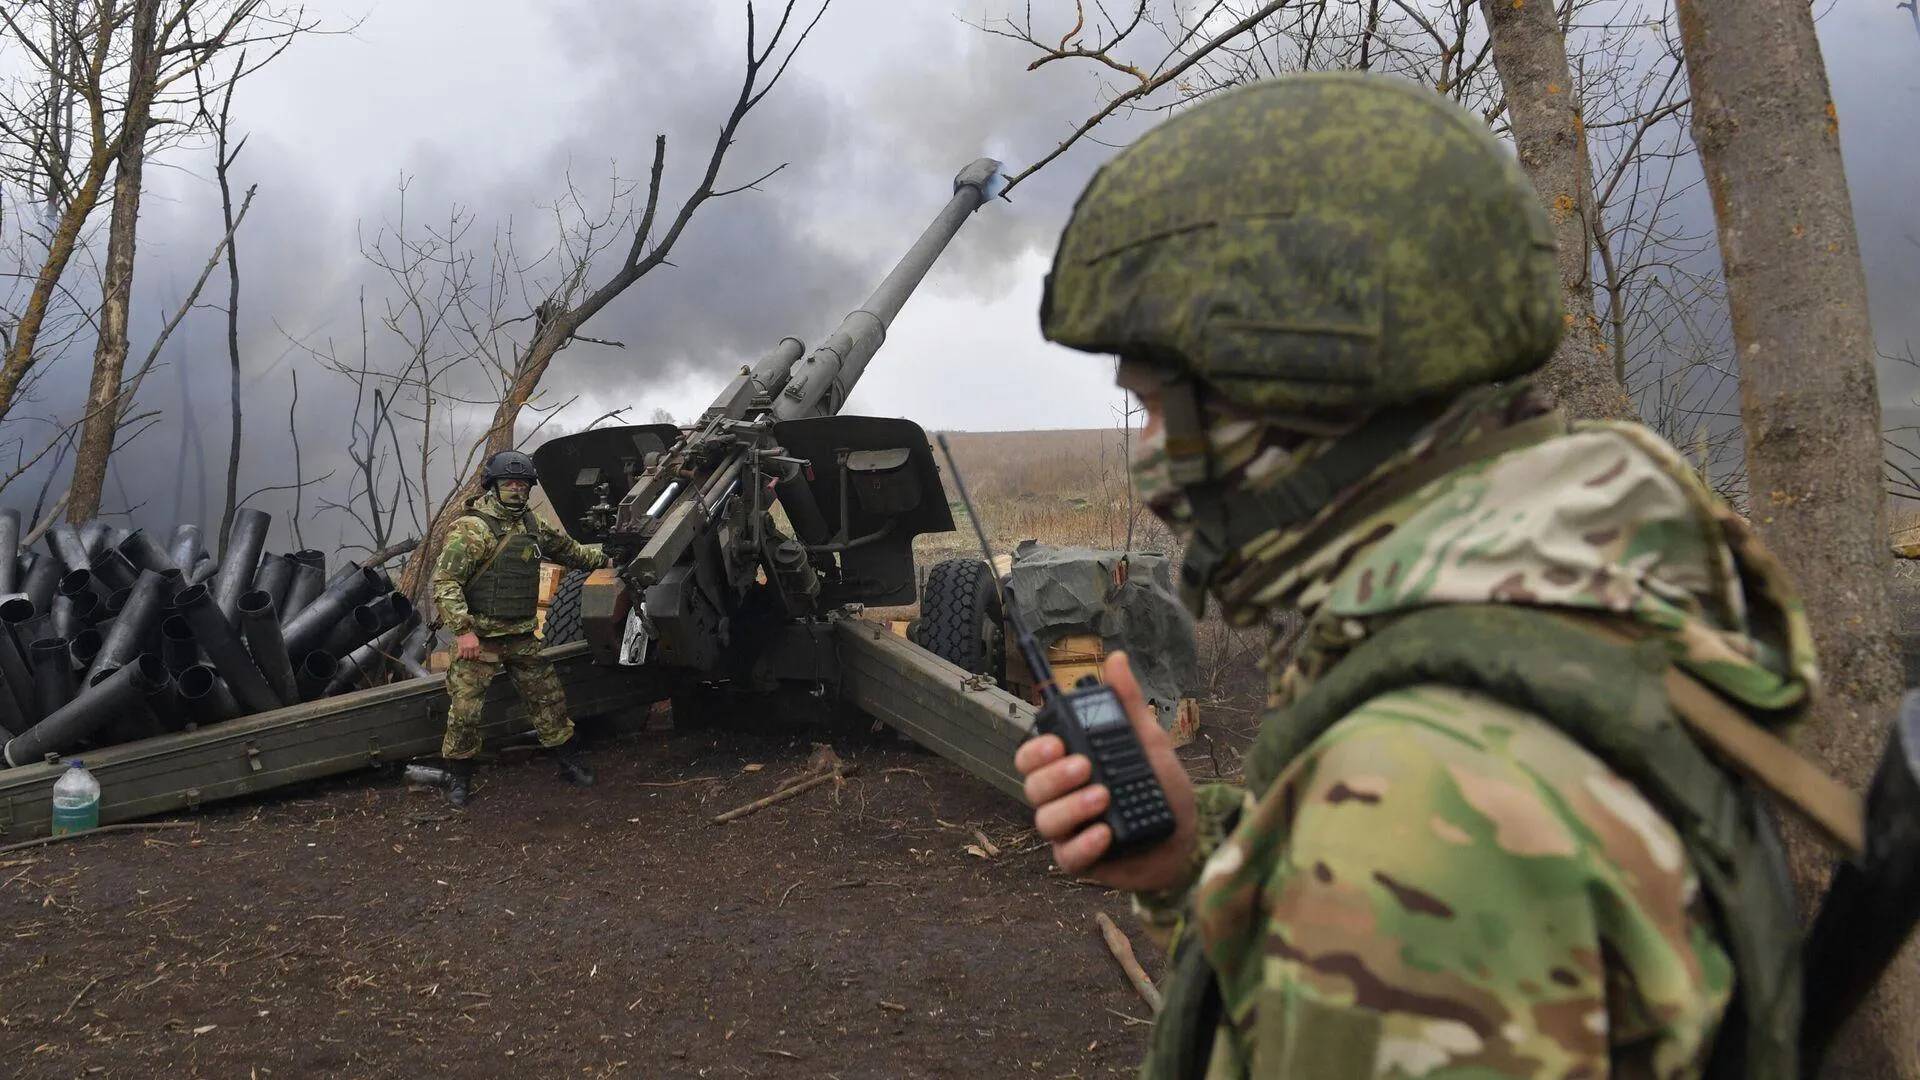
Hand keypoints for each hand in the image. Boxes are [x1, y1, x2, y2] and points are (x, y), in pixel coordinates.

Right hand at [456, 632, 481, 660]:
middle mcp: (471, 648)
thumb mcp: (476, 641)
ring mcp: (465, 648)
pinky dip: (459, 657)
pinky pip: (459, 655)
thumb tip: (477, 654)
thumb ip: (476, 647)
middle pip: (470, 657)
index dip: (475, 658)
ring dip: (465, 658)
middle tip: (469, 659)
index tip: (474, 659)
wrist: (464, 631)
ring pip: (465, 657)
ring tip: (465, 658)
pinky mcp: (460, 648)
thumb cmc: (471, 636)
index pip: (476, 655)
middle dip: (470, 659)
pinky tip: (458, 658)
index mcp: (476, 646)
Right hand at [1014, 650, 1198, 891]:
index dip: (1036, 749)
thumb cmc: (1161, 788)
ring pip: (1046, 821)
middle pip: (1032, 787)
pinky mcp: (1082, 861)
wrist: (1189, 836)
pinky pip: (1068, 857)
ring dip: (1071, 807)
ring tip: (1103, 796)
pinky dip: (1084, 844)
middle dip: (1053, 776)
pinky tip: (1103, 834)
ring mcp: (1070, 831)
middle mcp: (1062, 798)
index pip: (1032, 756)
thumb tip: (1117, 659)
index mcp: (1068, 767)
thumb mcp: (1148, 741)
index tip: (1058, 742)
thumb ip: (1127, 704)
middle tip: (1085, 766)